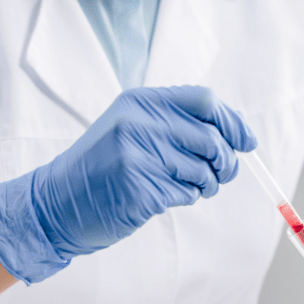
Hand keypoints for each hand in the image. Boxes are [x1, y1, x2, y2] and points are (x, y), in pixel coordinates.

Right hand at [0, 85, 255, 282]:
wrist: (57, 202)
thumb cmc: (102, 167)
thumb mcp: (131, 128)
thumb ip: (175, 123)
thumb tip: (235, 132)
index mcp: (141, 103)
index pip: (205, 101)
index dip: (233, 122)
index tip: (247, 142)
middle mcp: (139, 124)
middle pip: (211, 139)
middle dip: (225, 162)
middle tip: (221, 175)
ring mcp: (138, 157)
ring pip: (203, 171)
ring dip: (206, 185)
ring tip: (189, 188)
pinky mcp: (140, 190)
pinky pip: (186, 194)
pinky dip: (185, 198)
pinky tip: (163, 197)